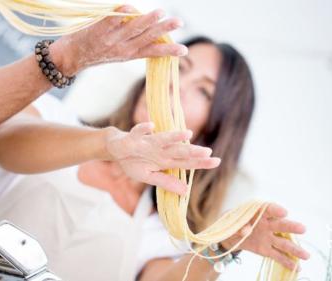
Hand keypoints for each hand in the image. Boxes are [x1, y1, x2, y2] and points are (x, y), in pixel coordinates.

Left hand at [49, 5, 186, 76]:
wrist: (72, 57)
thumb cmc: (98, 52)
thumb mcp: (120, 52)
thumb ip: (135, 43)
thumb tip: (152, 27)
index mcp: (130, 54)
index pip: (153, 52)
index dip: (168, 51)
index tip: (184, 50)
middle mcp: (123, 48)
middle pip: (147, 37)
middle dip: (163, 29)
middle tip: (178, 22)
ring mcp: (111, 40)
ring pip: (132, 28)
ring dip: (146, 20)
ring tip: (160, 13)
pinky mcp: (98, 31)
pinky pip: (110, 21)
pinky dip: (119, 14)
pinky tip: (127, 7)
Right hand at [104, 122, 219, 193]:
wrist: (115, 149)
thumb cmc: (134, 162)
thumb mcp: (149, 176)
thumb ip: (166, 182)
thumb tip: (186, 191)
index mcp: (165, 160)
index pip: (186, 162)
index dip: (200, 162)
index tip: (216, 162)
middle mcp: (160, 149)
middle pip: (179, 151)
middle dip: (192, 152)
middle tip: (208, 152)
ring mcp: (147, 142)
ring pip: (163, 139)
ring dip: (174, 136)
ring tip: (188, 134)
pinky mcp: (133, 138)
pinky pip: (138, 132)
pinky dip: (143, 129)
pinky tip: (151, 126)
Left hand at [221, 203, 309, 270]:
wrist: (229, 235)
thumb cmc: (230, 222)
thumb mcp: (229, 221)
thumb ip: (238, 224)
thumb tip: (246, 229)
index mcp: (257, 213)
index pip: (268, 209)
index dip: (276, 210)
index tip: (283, 212)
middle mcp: (266, 224)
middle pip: (280, 225)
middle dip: (291, 227)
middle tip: (302, 229)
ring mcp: (268, 237)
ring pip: (283, 242)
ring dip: (295, 249)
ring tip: (306, 256)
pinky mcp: (266, 249)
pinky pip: (277, 255)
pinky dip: (286, 262)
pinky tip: (297, 268)